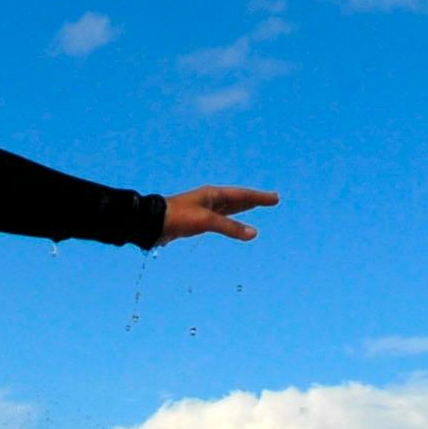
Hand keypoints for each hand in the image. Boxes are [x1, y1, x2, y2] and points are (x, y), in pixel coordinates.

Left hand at [158, 186, 277, 244]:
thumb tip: (254, 233)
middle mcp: (210, 199)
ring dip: (243, 207)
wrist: (152, 222)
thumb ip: (230, 227)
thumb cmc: (178, 217)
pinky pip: (221, 218)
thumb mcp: (206, 221)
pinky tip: (231, 222)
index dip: (259, 197)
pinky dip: (231, 219)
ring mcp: (203, 209)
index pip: (242, 195)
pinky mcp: (197, 220)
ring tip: (255, 206)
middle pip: (237, 198)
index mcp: (213, 194)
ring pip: (229, 207)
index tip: (275, 198)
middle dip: (254, 200)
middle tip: (271, 199)